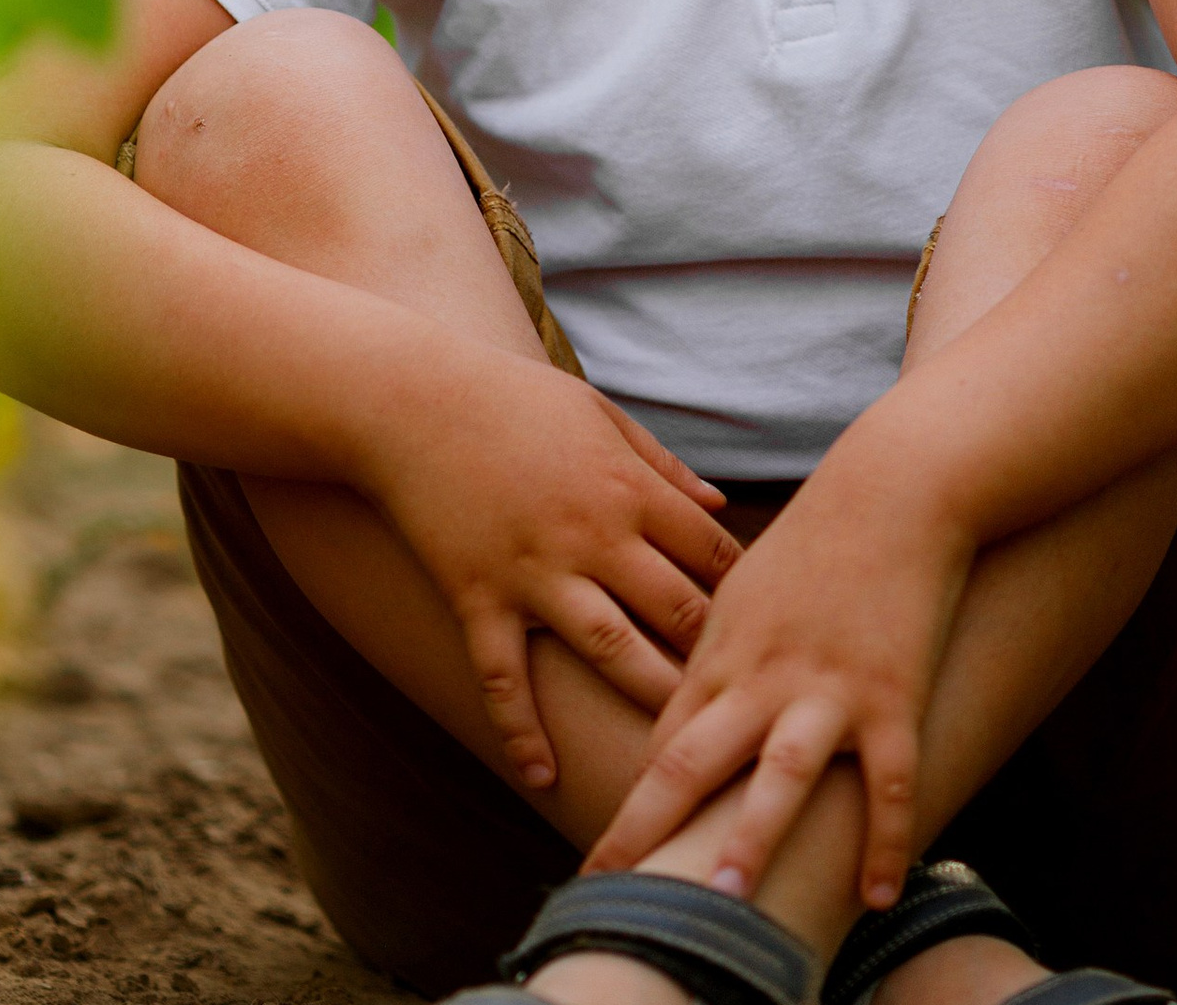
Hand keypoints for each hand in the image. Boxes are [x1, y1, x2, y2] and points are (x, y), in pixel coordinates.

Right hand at [360, 342, 740, 788]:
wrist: (411, 401)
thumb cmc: (515, 400)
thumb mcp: (600, 415)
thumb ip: (663, 465)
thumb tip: (721, 505)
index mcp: (628, 487)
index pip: (712, 551)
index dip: (745, 591)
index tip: (766, 625)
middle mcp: (592, 535)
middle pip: (675, 610)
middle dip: (715, 654)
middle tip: (746, 699)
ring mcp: (533, 572)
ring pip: (609, 651)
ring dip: (650, 697)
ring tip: (681, 748)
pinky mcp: (478, 597)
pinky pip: (503, 677)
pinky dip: (522, 730)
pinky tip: (543, 776)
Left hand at [585, 451, 973, 907]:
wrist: (892, 489)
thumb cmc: (816, 538)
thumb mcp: (745, 590)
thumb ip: (714, 655)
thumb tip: (686, 713)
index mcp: (722, 653)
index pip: (663, 742)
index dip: (631, 804)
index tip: (605, 861)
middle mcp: (764, 676)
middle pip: (693, 760)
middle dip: (647, 828)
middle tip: (611, 894)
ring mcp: (828, 686)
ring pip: (782, 771)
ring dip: (753, 836)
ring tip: (727, 900)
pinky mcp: (893, 693)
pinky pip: (890, 780)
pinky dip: (886, 840)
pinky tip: (877, 897)